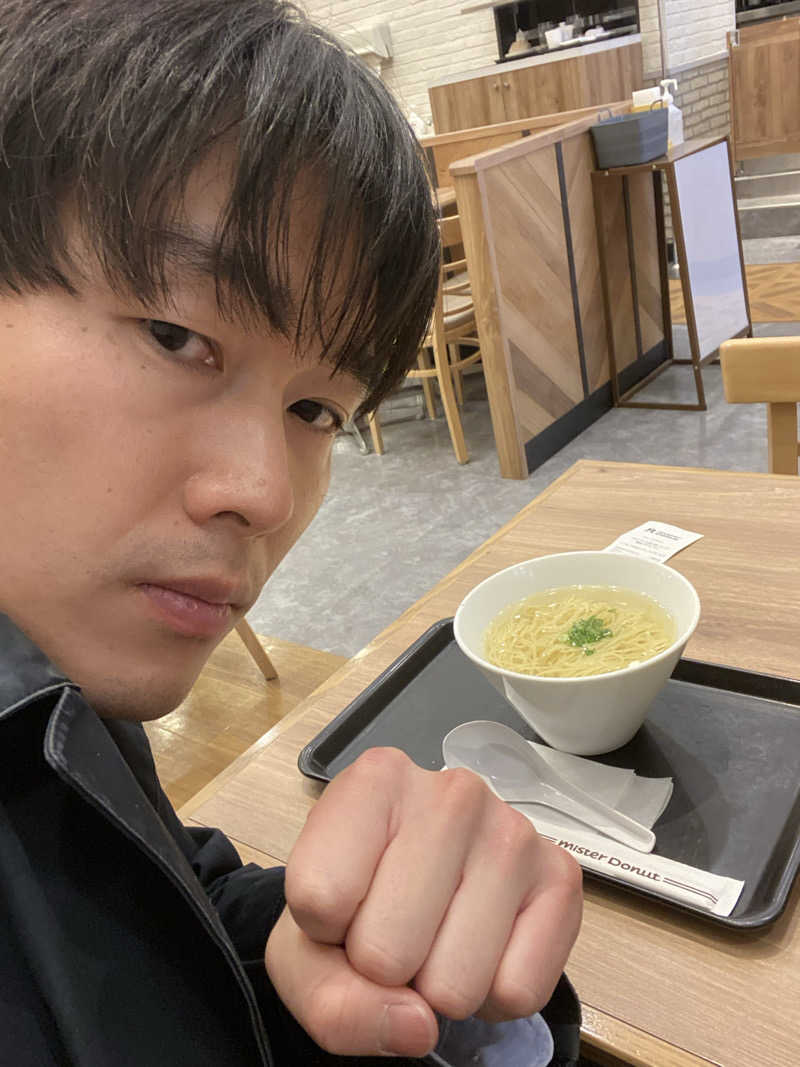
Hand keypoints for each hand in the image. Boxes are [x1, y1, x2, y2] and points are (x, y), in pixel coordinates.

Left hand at [265, 747, 581, 1057]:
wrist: (414, 890)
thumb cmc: (355, 904)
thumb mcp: (306, 950)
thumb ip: (332, 1001)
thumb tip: (417, 1026)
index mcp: (375, 780)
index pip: (320, 898)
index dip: (324, 933)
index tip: (341, 908)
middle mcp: (453, 792)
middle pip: (386, 951)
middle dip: (384, 968)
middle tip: (394, 931)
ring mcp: (515, 832)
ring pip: (456, 983)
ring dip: (438, 986)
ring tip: (436, 937)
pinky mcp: (561, 878)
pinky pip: (518, 991)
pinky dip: (493, 994)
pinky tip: (480, 946)